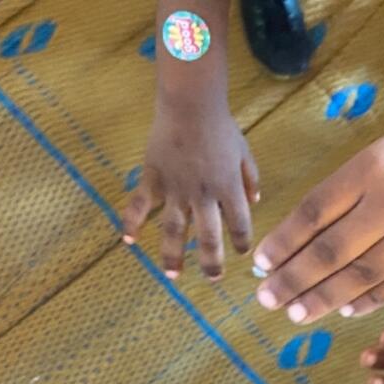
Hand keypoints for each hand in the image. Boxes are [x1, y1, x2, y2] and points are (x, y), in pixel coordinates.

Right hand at [121, 102, 259, 279]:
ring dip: (172, 255)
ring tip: (173, 276)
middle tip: (213, 279)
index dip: (241, 243)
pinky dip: (131, 222)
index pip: (239, 226)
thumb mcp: (245, 153)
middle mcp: (203, 195)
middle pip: (208, 237)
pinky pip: (139, 205)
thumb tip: (255, 201)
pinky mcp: (153, 179)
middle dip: (211, 262)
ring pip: (173, 230)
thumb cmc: (221, 128)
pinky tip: (128, 240)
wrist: (189, 105)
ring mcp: (175, 189)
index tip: (241, 255)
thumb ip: (250, 179)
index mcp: (229, 189)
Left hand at [252, 100, 383, 323]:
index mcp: (371, 168)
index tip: (261, 264)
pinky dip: (370, 300)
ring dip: (324, 298)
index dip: (283, 243)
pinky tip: (346, 309)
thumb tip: (312, 231)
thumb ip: (353, 187)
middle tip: (266, 300)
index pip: (313, 214)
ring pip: (361, 276)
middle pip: (330, 251)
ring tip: (296, 313)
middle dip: (293, 280)